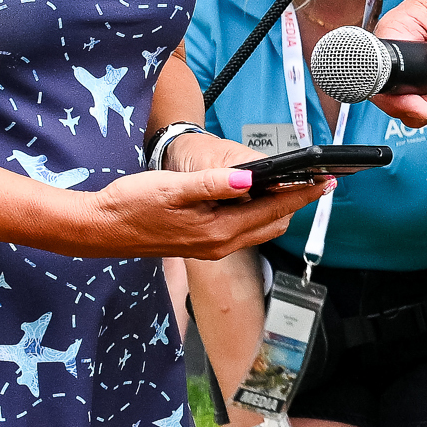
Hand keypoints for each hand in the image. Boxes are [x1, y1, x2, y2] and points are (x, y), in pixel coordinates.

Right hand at [89, 166, 316, 260]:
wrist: (100, 228)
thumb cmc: (132, 204)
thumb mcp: (172, 188)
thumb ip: (213, 184)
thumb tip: (252, 179)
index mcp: (217, 231)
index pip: (272, 210)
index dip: (301, 194)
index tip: (326, 181)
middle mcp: (219, 245)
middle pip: (272, 223)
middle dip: (297, 202)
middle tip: (319, 181)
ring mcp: (211, 248)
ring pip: (258, 229)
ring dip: (278, 208)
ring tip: (296, 186)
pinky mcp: (201, 245)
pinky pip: (241, 230)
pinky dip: (257, 214)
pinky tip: (257, 198)